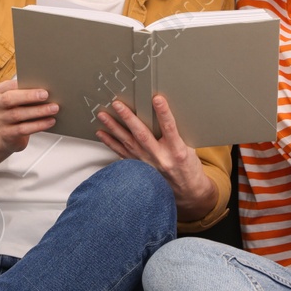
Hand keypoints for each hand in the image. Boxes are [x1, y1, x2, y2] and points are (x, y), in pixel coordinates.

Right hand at [0, 78, 58, 153]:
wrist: (8, 135)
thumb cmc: (18, 111)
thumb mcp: (20, 100)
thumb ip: (28, 92)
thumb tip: (48, 87)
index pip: (7, 85)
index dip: (21, 83)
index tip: (35, 82)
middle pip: (9, 99)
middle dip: (28, 96)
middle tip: (46, 95)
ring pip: (18, 114)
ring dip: (38, 111)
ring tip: (54, 108)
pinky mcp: (6, 134)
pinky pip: (23, 129)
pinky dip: (39, 125)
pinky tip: (50, 121)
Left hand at [93, 94, 212, 216]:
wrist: (185, 191)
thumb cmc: (188, 167)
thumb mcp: (189, 148)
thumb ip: (176, 134)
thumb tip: (163, 115)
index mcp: (176, 151)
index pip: (170, 128)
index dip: (164, 113)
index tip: (157, 99)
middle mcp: (160, 157)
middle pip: (142, 135)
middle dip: (128, 118)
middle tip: (118, 104)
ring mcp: (147, 164)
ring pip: (128, 143)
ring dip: (114, 128)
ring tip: (103, 116)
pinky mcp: (139, 168)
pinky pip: (121, 154)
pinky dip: (110, 143)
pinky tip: (102, 133)